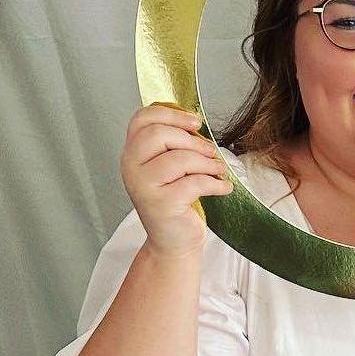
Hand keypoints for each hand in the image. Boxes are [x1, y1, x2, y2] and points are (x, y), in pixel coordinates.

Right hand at [121, 105, 233, 256]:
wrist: (173, 240)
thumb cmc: (176, 201)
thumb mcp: (171, 168)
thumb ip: (175, 145)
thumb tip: (196, 124)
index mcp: (133, 153)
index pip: (142, 119)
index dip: (171, 114)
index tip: (196, 123)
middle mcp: (131, 167)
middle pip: (159, 134)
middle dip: (194, 141)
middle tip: (211, 153)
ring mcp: (143, 186)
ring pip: (179, 158)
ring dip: (207, 163)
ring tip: (218, 172)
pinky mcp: (161, 204)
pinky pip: (194, 183)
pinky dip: (216, 183)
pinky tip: (223, 188)